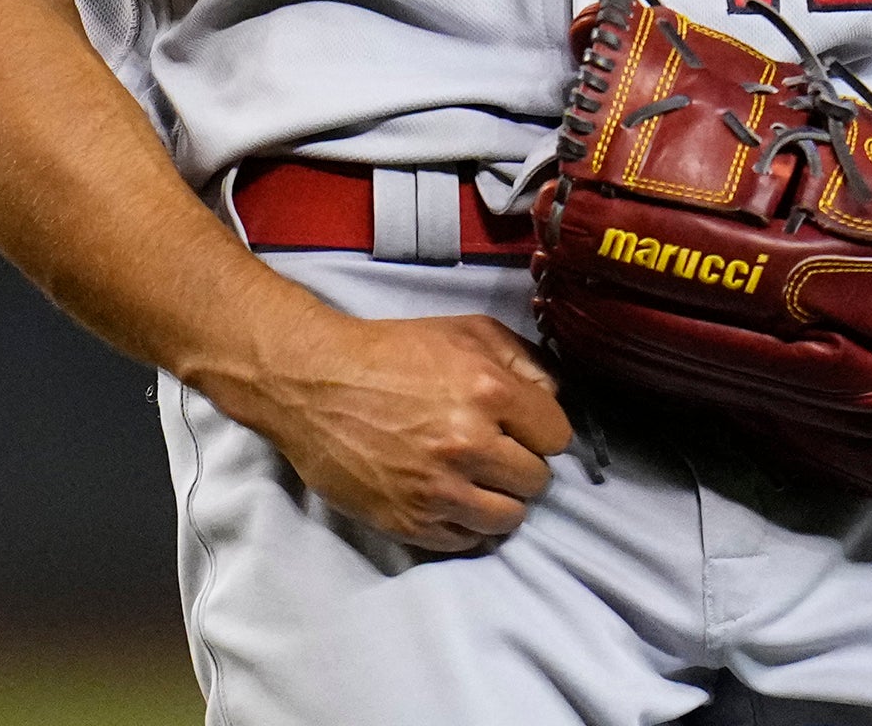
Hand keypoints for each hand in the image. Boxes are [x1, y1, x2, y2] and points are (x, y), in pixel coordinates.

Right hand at [210, 309, 571, 552]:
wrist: (314, 384)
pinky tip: (449, 497)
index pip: (557, 435)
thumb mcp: (465, 331)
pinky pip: (467, 540)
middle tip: (494, 451)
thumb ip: (523, 360)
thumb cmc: (391, 352)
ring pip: (509, 518)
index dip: (541, 429)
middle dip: (521, 464)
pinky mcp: (410, 522)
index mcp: (488, 391)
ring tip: (475, 479)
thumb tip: (554, 397)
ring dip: (499, 499)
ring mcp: (439, 490)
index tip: (522, 426)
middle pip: (536, 480)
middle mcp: (469, 445)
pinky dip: (466, 523)